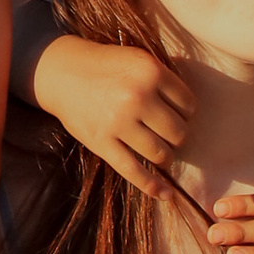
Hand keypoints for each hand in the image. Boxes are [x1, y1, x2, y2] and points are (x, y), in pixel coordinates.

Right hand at [32, 35, 194, 196]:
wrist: (62, 72)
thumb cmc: (105, 66)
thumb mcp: (138, 59)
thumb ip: (163, 80)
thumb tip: (190, 114)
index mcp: (150, 72)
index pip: (188, 104)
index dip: (186, 113)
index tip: (177, 115)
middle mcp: (137, 97)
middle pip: (178, 131)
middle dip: (177, 136)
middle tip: (168, 134)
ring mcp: (119, 122)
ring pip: (161, 153)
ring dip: (166, 158)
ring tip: (162, 154)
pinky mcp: (102, 144)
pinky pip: (134, 171)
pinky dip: (153, 186)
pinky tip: (165, 194)